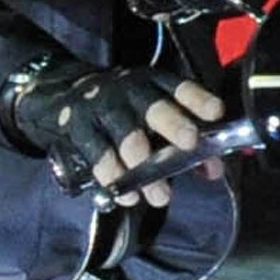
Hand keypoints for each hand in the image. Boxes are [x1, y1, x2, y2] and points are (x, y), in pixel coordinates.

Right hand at [0, 55, 225, 207]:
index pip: (181, 88)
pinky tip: (127, 195)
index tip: (216, 112)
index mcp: (155, 84)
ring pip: (128, 135)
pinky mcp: (80, 127)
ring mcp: (104, 108)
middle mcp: (132, 92)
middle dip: (174, 124)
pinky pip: (98, 153)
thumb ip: (187, 142)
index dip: (199, 99)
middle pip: (156, 108)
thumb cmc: (124, 108)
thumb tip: (215, 169)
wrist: (64, 90)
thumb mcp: (154, 113)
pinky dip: (114, 175)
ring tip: (161, 195)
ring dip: (145, 166)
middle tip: (189, 142)